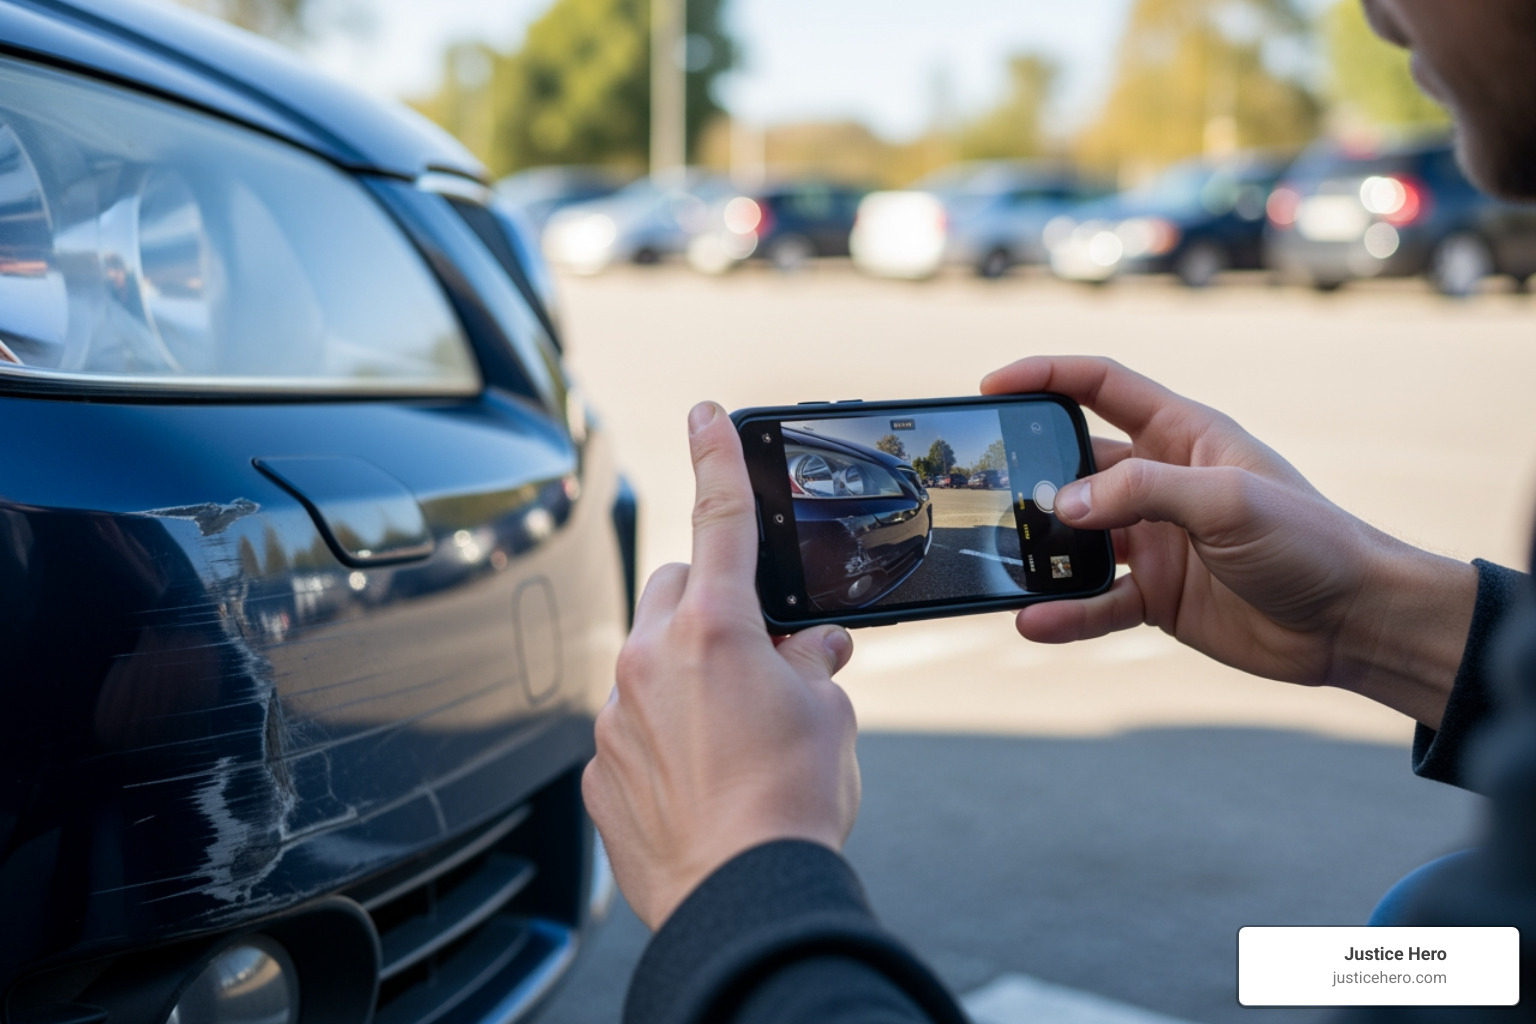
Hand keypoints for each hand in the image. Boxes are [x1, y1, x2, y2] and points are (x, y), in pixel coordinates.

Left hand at [582, 401, 860, 929]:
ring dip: (686, 673)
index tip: (705, 413)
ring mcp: (615, 714)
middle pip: (675, 590)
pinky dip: (660, 732)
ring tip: (732, 731)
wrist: (741, 896)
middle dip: (712, 602)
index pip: (720, 519)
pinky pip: (627, 724)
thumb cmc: (793, 804)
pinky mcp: (597, 765)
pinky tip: (698, 775)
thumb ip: (813, 666)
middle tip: (756, 649)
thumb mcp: (830, 719)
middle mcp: (652, 659)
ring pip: (647, 658)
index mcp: (717, 631)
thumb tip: (813, 651)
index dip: (717, 457)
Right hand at [980, 357, 1476, 729]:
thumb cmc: (1311, 542)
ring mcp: (1157, 541)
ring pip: (1078, 539)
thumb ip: (1143, 492)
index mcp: (1183, 435)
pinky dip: (1064, 612)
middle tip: (986, 487)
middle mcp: (1162, 483)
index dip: (1046, 376)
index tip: (993, 385)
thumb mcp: (1228, 500)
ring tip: (1004, 561)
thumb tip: (1063, 504)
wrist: (1355, 622)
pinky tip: (1033, 622)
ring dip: (1041, 550)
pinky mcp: (1158, 596)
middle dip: (1031, 473)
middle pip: (1077, 465)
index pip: (1102, 386)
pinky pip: (1096, 602)